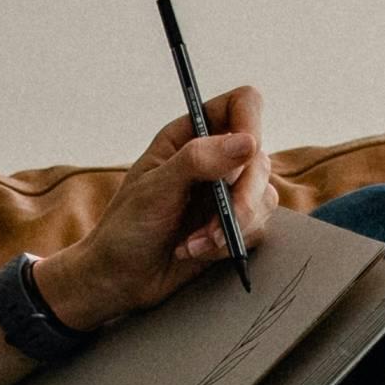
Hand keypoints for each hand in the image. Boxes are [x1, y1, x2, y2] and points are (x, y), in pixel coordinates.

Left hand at [38, 83, 277, 331]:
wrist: (120, 279)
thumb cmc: (126, 228)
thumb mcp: (155, 189)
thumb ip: (197, 161)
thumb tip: (247, 142)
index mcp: (190, 135)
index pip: (241, 106)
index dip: (250, 123)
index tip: (245, 153)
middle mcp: (215, 159)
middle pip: (259, 159)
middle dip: (241, 199)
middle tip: (215, 227)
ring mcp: (227, 193)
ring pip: (264, 197)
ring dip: (232, 228)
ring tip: (193, 244)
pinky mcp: (235, 225)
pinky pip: (258, 228)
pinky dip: (229, 245)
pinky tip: (195, 252)